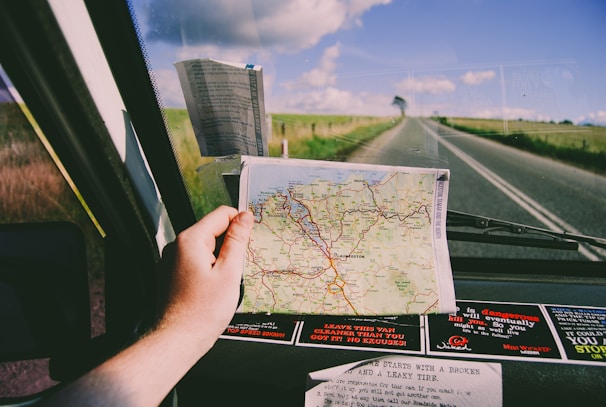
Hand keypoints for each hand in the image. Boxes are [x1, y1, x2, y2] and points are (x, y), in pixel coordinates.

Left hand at [158, 206, 253, 342]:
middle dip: (231, 243)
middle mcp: (177, 246)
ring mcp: (171, 260)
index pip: (221, 214)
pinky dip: (209, 268)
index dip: (241, 223)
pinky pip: (195, 261)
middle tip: (242, 265)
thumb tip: (245, 217)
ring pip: (205, 247)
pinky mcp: (171, 274)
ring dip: (221, 258)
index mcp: (190, 240)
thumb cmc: (202, 311)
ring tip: (227, 281)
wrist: (178, 340)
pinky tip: (215, 287)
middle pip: (213, 230)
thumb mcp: (229, 272)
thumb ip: (237, 241)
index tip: (252, 237)